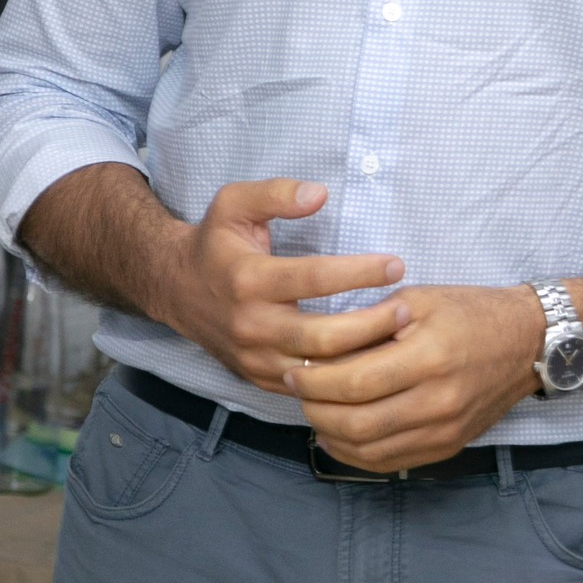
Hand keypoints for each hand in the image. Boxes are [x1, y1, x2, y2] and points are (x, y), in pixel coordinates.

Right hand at [166, 178, 410, 396]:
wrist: (176, 288)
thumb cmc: (215, 242)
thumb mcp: (234, 202)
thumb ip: (276, 193)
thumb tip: (320, 194)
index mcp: (248, 278)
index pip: (314, 278)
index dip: (359, 272)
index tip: (396, 263)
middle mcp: (250, 324)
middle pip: (322, 336)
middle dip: (370, 324)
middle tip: (406, 308)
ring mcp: (254, 358)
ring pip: (319, 372)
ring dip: (362, 357)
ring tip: (398, 338)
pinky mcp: (259, 378)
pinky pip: (308, 389)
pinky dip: (342, 380)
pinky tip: (372, 362)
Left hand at [284, 284, 545, 470]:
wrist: (528, 342)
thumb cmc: (470, 312)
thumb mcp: (418, 298)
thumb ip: (368, 321)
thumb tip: (318, 344)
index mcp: (429, 357)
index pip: (355, 381)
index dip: (315, 380)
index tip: (294, 369)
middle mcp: (438, 402)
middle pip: (357, 422)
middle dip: (315, 409)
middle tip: (296, 391)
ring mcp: (445, 431)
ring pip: (369, 450)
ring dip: (330, 433)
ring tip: (313, 410)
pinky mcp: (448, 447)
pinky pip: (390, 463)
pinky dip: (355, 454)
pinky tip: (337, 435)